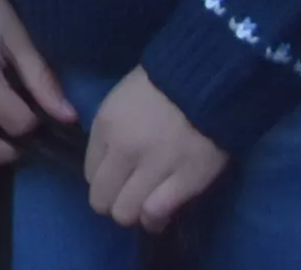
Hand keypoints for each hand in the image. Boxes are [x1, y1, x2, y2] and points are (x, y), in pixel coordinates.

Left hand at [83, 68, 229, 232]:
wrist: (210, 80)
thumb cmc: (165, 83)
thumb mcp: (123, 97)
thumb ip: (110, 130)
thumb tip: (109, 161)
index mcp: (106, 125)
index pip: (90, 172)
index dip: (103, 179)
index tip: (115, 178)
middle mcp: (124, 149)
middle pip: (102, 198)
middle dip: (112, 202)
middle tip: (128, 197)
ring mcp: (153, 167)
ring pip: (125, 213)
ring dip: (133, 214)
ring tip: (144, 208)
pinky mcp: (185, 181)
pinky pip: (156, 213)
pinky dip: (155, 219)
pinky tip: (159, 216)